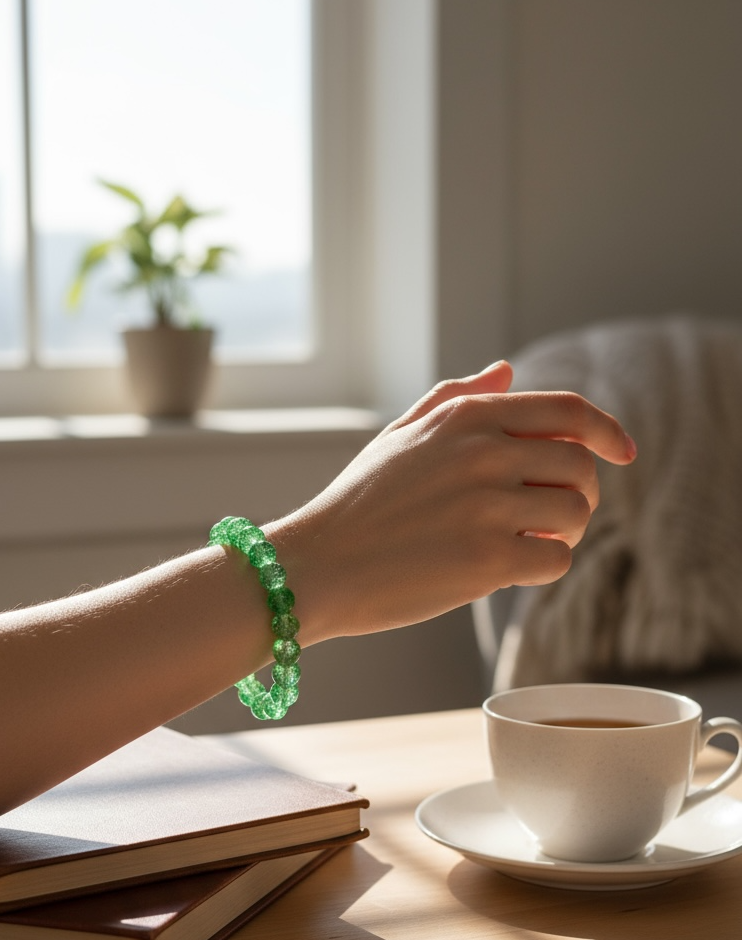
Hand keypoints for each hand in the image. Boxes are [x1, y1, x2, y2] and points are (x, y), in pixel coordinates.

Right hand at [269, 361, 636, 641]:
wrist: (317, 565)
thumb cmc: (357, 503)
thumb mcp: (400, 436)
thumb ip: (454, 398)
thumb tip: (506, 372)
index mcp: (467, 417)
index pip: (568, 410)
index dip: (607, 430)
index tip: (623, 452)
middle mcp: (484, 453)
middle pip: (581, 463)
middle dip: (583, 490)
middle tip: (557, 514)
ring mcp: (488, 506)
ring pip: (576, 512)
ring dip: (566, 532)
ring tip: (531, 542)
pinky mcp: (488, 560)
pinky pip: (556, 559)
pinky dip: (545, 566)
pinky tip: (513, 568)